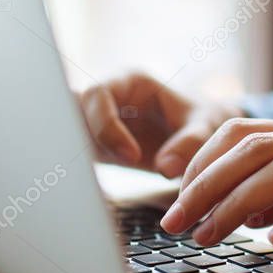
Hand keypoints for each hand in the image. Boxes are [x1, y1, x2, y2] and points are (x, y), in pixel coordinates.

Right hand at [78, 72, 242, 177]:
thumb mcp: (206, 126)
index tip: (131, 157)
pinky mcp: (95, 145)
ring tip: (85, 183)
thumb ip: (190, 142)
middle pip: (71, 112)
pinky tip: (87, 191)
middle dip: (79, 140)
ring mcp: (96, 121)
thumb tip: (165, 169)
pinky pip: (74, 154)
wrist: (203, 135)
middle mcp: (107, 98)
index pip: (98, 94)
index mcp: (129, 81)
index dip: (106, 125)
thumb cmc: (205, 121)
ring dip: (73, 157)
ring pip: (66, 134)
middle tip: (93, 172)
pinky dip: (77, 172)